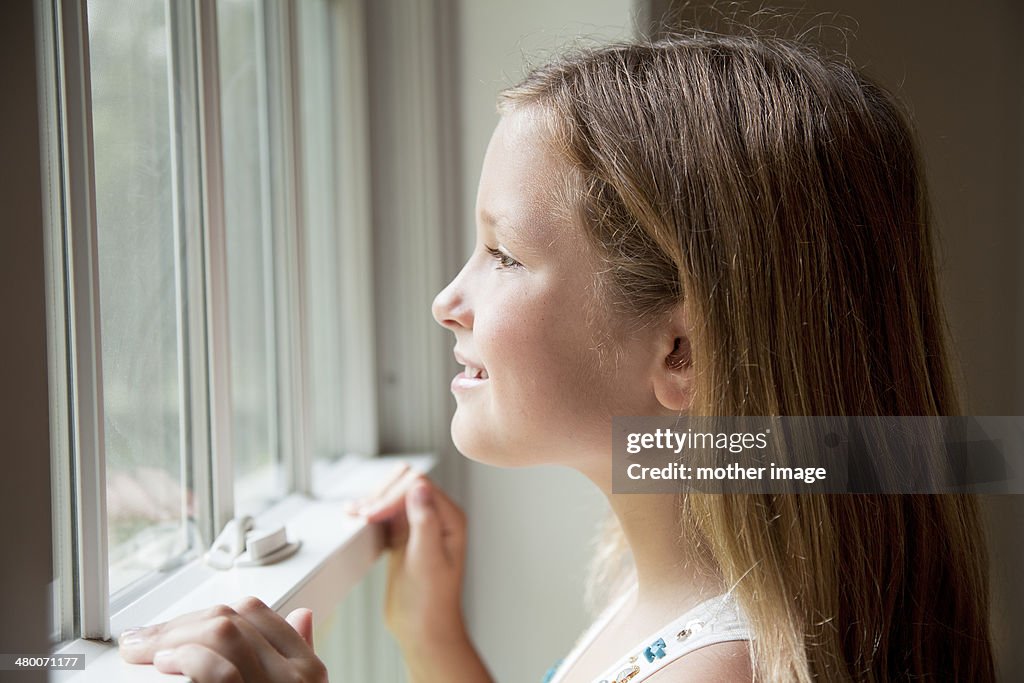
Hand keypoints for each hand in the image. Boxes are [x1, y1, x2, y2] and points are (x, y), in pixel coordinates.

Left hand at [119, 597, 326, 682]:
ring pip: (223, 633)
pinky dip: (186, 660)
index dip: (207, 612)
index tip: (174, 629)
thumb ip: (298, 652)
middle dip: (179, 624)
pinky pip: (217, 668)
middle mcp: (297, 676)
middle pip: (233, 619)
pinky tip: (164, 664)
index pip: (256, 612)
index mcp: (307, 668)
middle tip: (139, 639)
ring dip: (174, 637)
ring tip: (146, 651)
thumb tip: (303, 615)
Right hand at [346, 467, 467, 650]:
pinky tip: (355, 518)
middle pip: (404, 485)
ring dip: (372, 502)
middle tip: (361, 514)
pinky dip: (369, 514)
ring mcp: (418, 528)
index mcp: (450, 519)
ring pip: (393, 498)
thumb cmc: (431, 602)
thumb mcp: (427, 560)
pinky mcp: (402, 539)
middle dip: (381, 495)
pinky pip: (385, 516)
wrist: (422, 630)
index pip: (418, 486)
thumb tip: (419, 486)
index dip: (393, 496)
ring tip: (353, 513)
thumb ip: (424, 521)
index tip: (372, 514)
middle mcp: (436, 519)